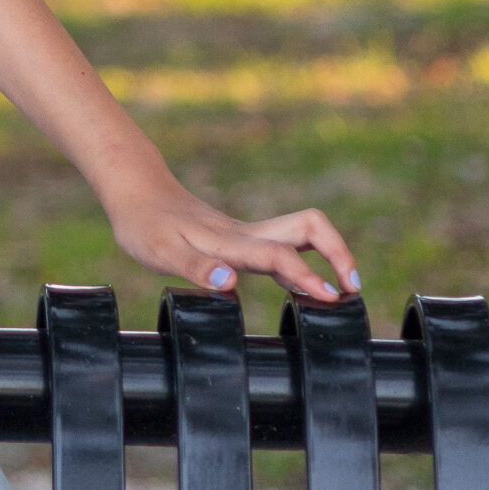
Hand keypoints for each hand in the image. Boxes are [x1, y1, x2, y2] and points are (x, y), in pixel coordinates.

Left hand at [106, 176, 358, 303]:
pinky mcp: (242, 240)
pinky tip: (309, 288)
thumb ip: (195, 266)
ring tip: (343, 293)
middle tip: (352, 290)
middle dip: (338, 253)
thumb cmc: (144, 223)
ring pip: (301, 235)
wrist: (136, 192)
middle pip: (308, 227)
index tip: (331, 297)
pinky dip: (306, 264)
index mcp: (229, 241)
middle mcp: (246, 235)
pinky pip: (285, 249)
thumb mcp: (158, 251)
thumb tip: (230, 284)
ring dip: (328, 256)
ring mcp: (247, 236)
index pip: (279, 254)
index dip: (308, 275)